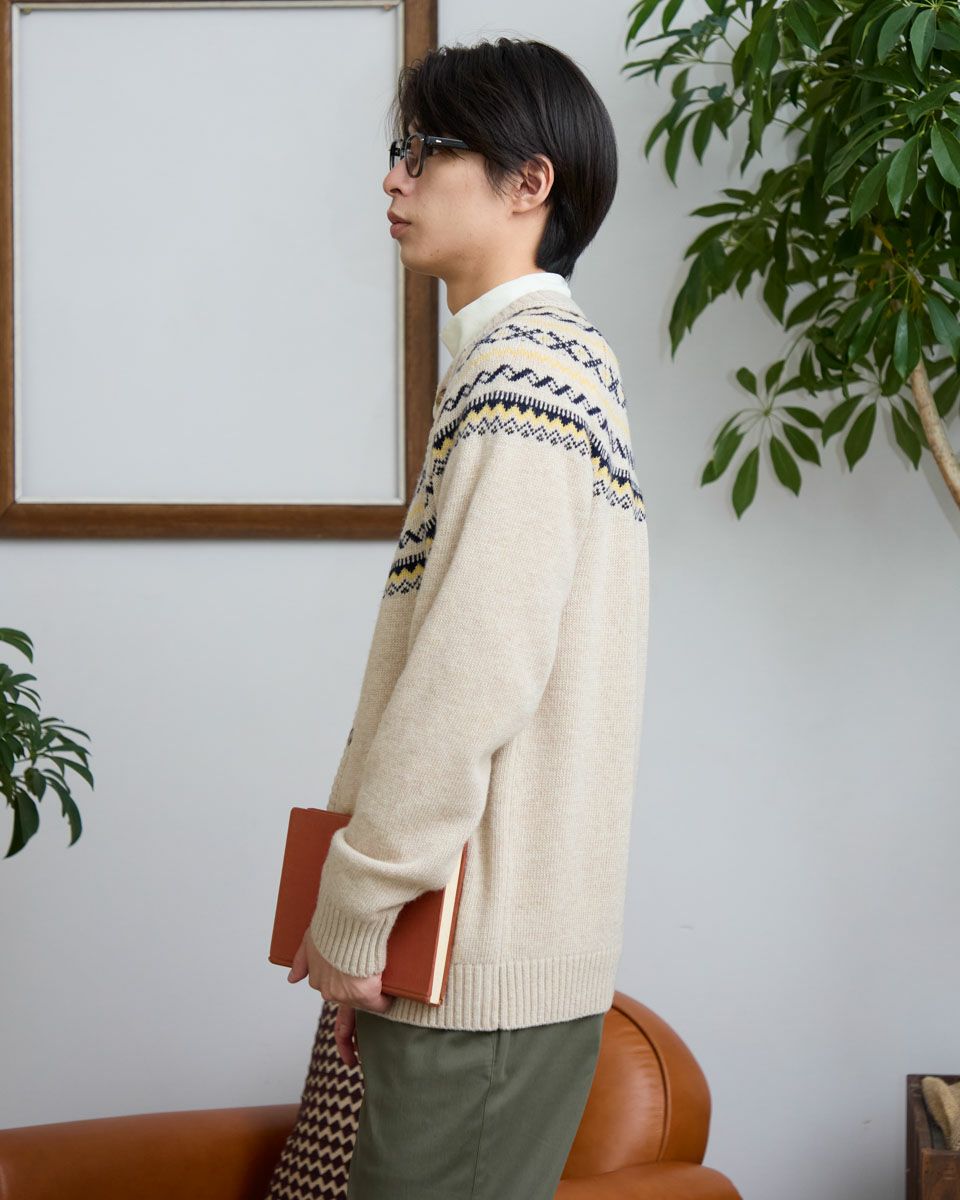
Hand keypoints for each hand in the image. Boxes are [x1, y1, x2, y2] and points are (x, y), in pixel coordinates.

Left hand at [287, 928, 392, 1066]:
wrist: (347, 919)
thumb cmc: (331, 924)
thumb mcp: (310, 939)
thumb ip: (302, 958)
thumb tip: (291, 978)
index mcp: (320, 979)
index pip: (329, 1006)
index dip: (344, 1040)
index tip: (349, 1059)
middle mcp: (331, 992)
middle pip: (347, 1010)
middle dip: (354, 1026)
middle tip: (357, 1057)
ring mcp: (346, 995)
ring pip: (363, 1005)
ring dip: (373, 1003)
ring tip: (384, 1005)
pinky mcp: (364, 993)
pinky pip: (380, 1004)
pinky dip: (386, 1002)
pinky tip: (392, 1000)